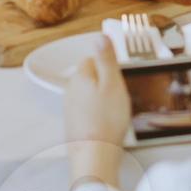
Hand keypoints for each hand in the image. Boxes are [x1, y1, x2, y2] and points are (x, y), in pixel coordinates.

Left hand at [62, 41, 131, 187]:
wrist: (94, 154)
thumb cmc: (106, 120)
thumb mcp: (113, 83)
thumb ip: (106, 58)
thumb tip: (100, 36)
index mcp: (80, 76)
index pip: (92, 59)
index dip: (109, 65)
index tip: (119, 76)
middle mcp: (71, 90)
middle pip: (91, 77)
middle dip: (106, 83)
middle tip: (120, 96)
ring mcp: (71, 108)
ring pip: (90, 95)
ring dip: (102, 100)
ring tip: (115, 113)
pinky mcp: (75, 124)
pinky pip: (89, 112)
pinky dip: (99, 115)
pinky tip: (108, 124)